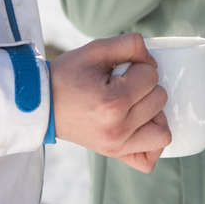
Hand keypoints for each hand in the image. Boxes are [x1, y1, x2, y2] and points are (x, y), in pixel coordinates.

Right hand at [51, 33, 170, 171]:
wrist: (41, 104)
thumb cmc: (67, 76)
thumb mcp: (96, 49)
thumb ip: (130, 44)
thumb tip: (153, 61)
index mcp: (113, 102)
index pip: (151, 75)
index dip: (138, 65)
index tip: (119, 70)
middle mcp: (118, 128)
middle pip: (159, 99)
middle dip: (145, 86)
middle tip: (122, 85)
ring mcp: (116, 145)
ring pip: (163, 131)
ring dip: (154, 114)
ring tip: (134, 105)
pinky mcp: (114, 154)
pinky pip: (149, 159)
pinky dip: (150, 144)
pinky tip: (139, 127)